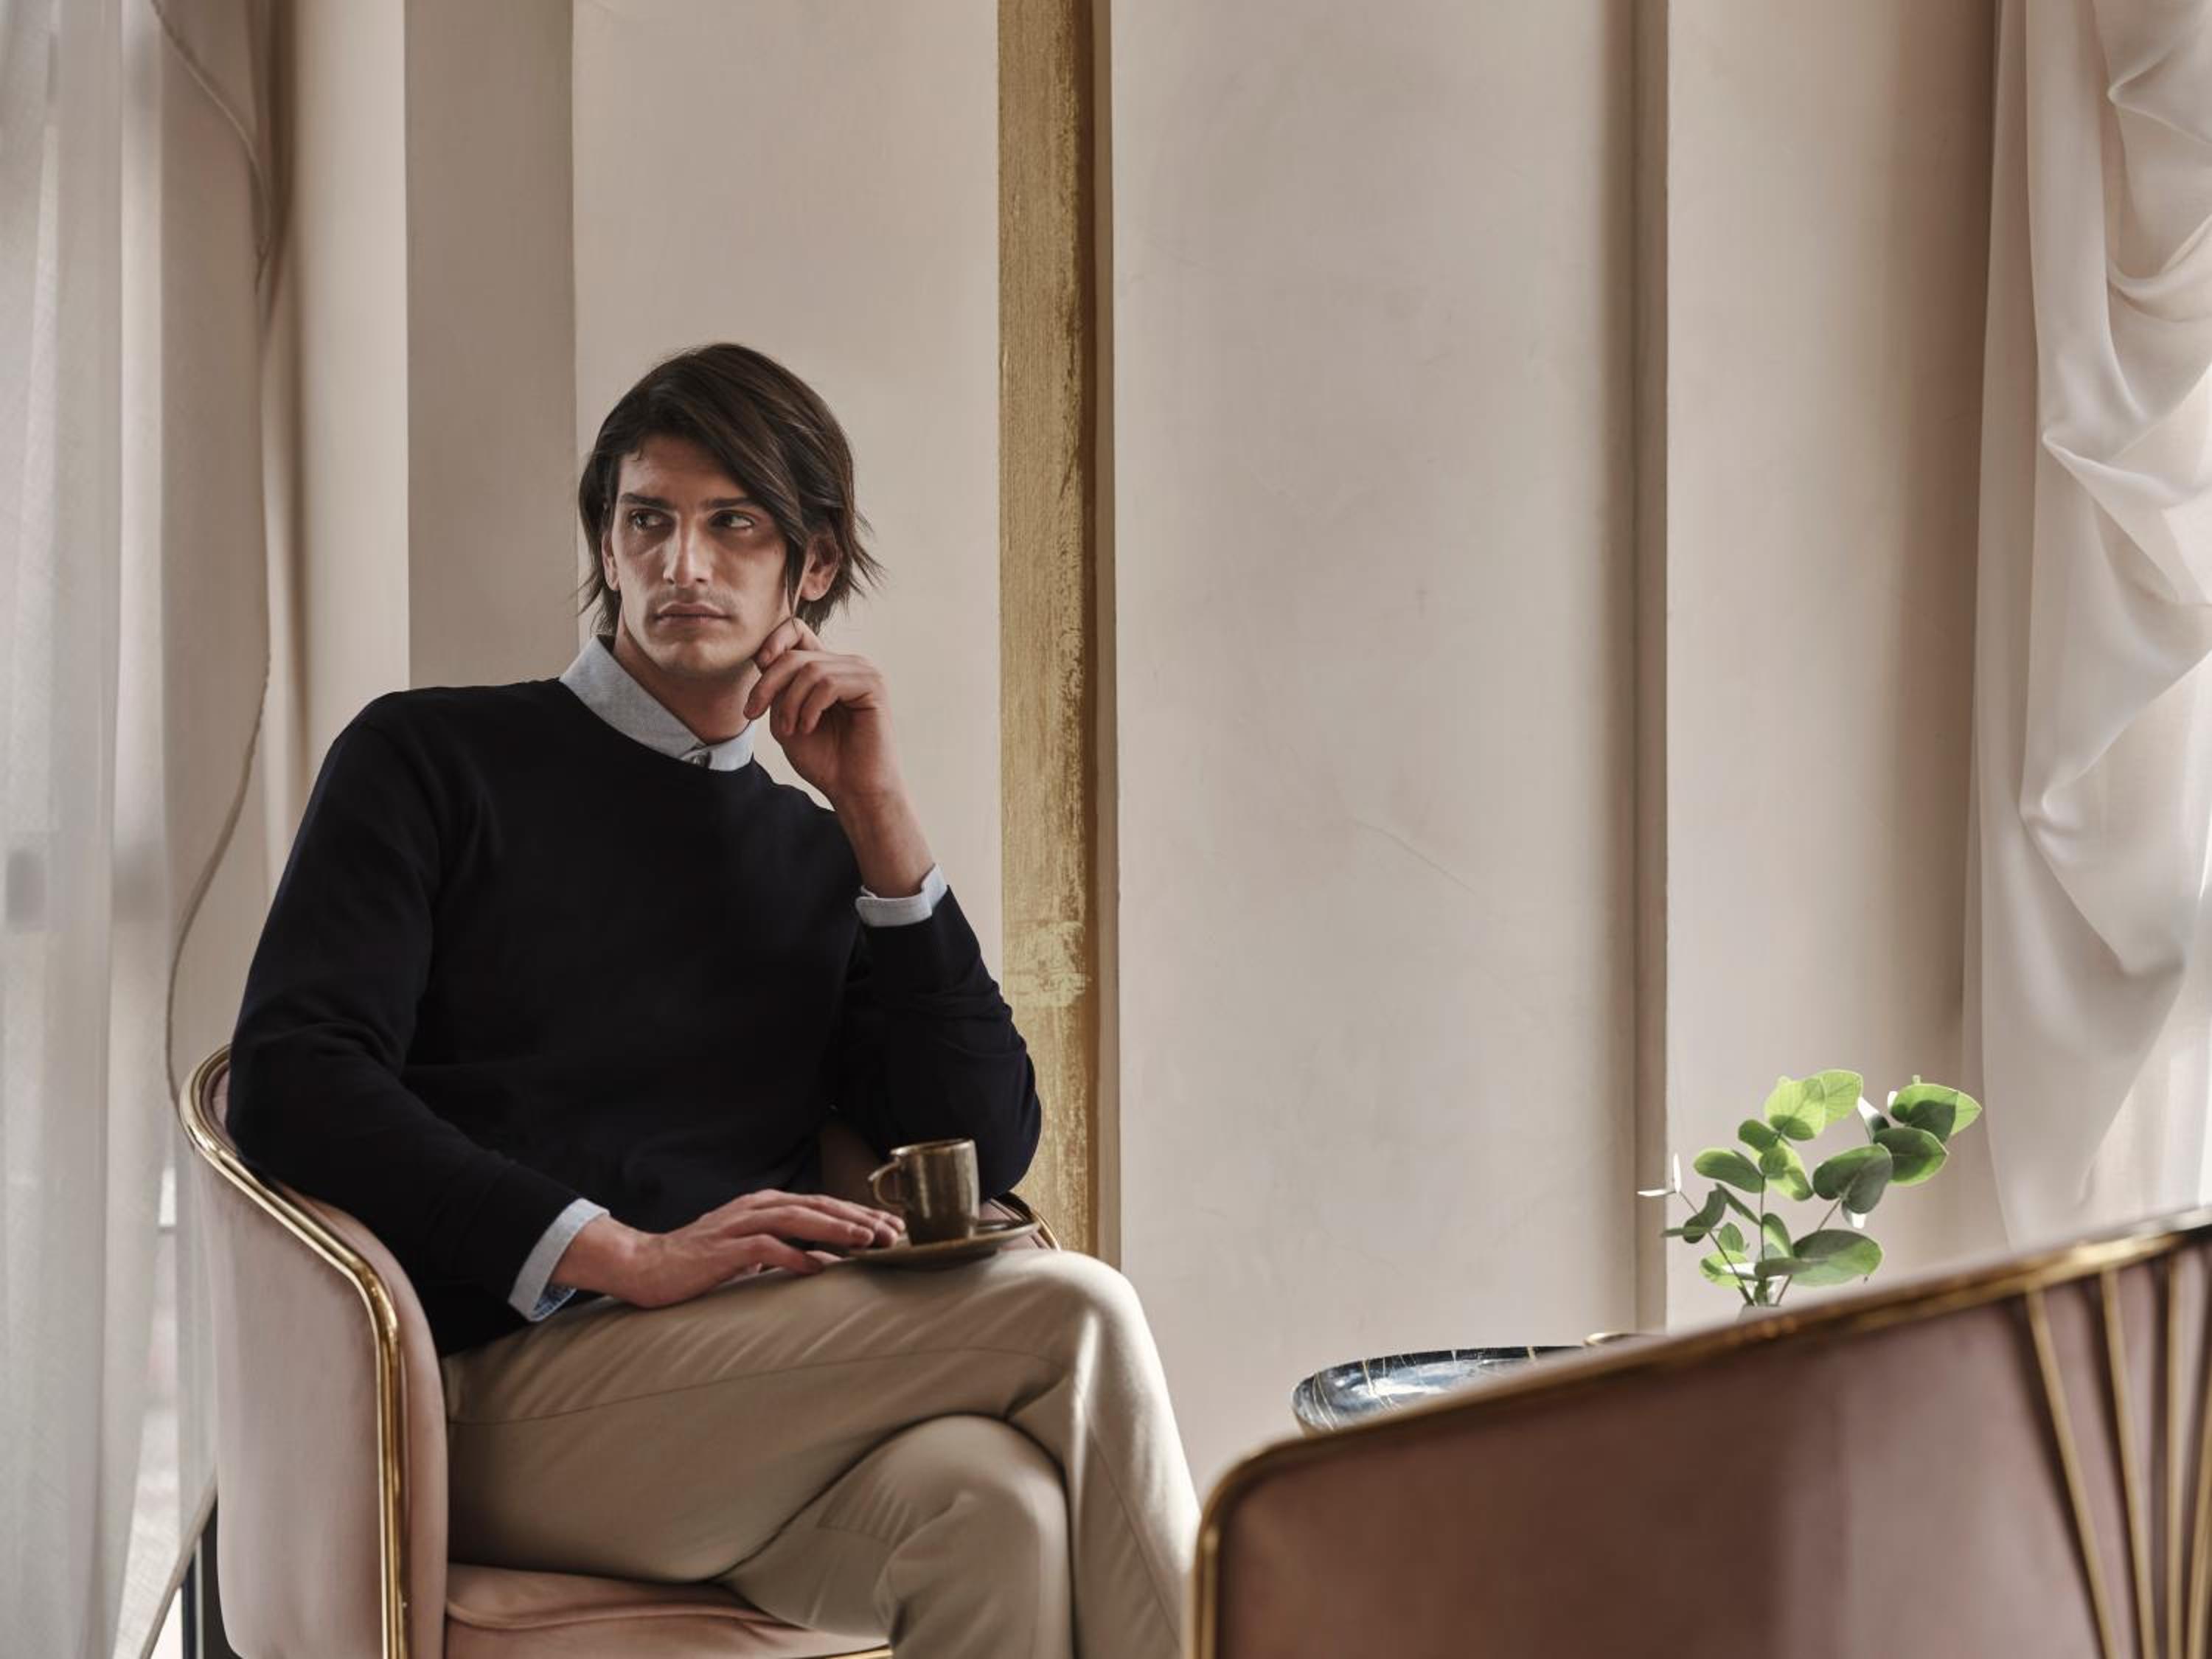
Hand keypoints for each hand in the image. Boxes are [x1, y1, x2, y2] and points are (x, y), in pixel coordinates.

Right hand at [555, 1190, 904, 1309]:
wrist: (644, 1267)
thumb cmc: (699, 1263)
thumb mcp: (750, 1253)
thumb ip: (783, 1251)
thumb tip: (823, 1262)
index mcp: (765, 1206)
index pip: (822, 1204)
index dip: (858, 1213)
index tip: (890, 1228)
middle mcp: (756, 1208)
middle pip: (817, 1205)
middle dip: (857, 1218)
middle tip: (891, 1233)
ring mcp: (739, 1226)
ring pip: (796, 1219)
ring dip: (835, 1228)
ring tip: (866, 1240)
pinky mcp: (722, 1249)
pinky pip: (765, 1248)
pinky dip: (794, 1256)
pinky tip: (818, 1267)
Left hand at [744, 615, 905, 805]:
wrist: (854, 790)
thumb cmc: (824, 759)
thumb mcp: (786, 717)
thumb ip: (777, 686)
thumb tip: (765, 656)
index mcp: (827, 668)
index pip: (796, 631)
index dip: (772, 642)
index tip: (758, 668)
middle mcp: (846, 664)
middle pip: (794, 654)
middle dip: (767, 684)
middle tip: (755, 713)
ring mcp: (862, 672)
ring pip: (809, 669)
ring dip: (790, 703)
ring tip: (793, 729)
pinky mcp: (873, 685)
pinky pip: (829, 683)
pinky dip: (811, 708)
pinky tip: (810, 728)